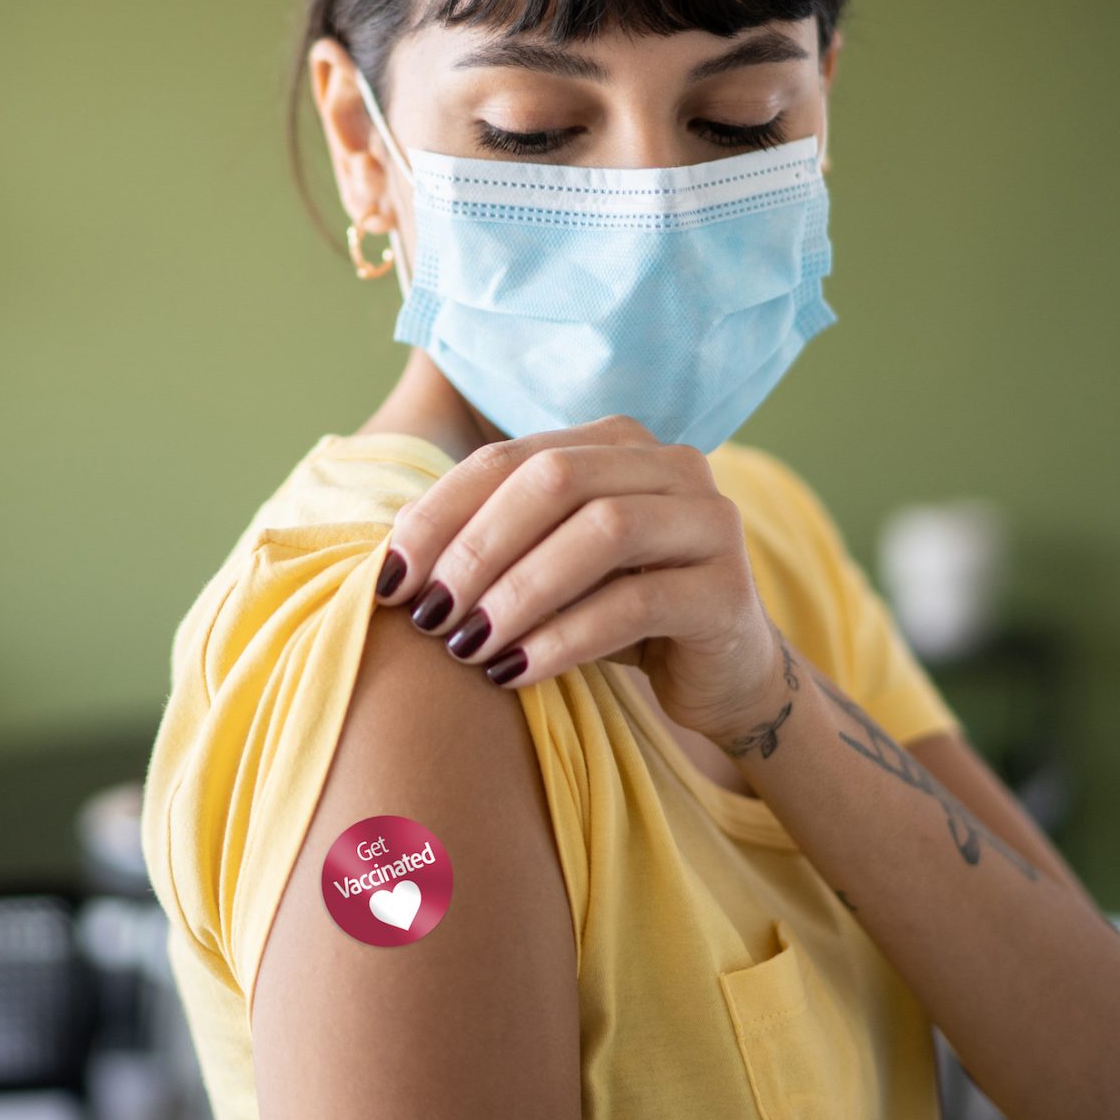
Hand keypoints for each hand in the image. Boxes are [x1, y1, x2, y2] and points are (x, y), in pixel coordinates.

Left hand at [373, 415, 787, 741]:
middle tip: (427, 612)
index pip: (509, 458)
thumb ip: (493, 542)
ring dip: (518, 591)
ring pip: (600, 532)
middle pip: (554, 481)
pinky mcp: (728, 588)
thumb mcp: (550, 568)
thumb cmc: (618, 616)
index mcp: (617, 442)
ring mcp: (708, 520)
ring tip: (466, 645)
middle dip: (476, 547)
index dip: (441, 512)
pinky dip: (564, 638)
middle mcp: (670, 464)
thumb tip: (392, 556)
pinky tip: (515, 673)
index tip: (390, 578)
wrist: (722, 677)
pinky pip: (635, 603)